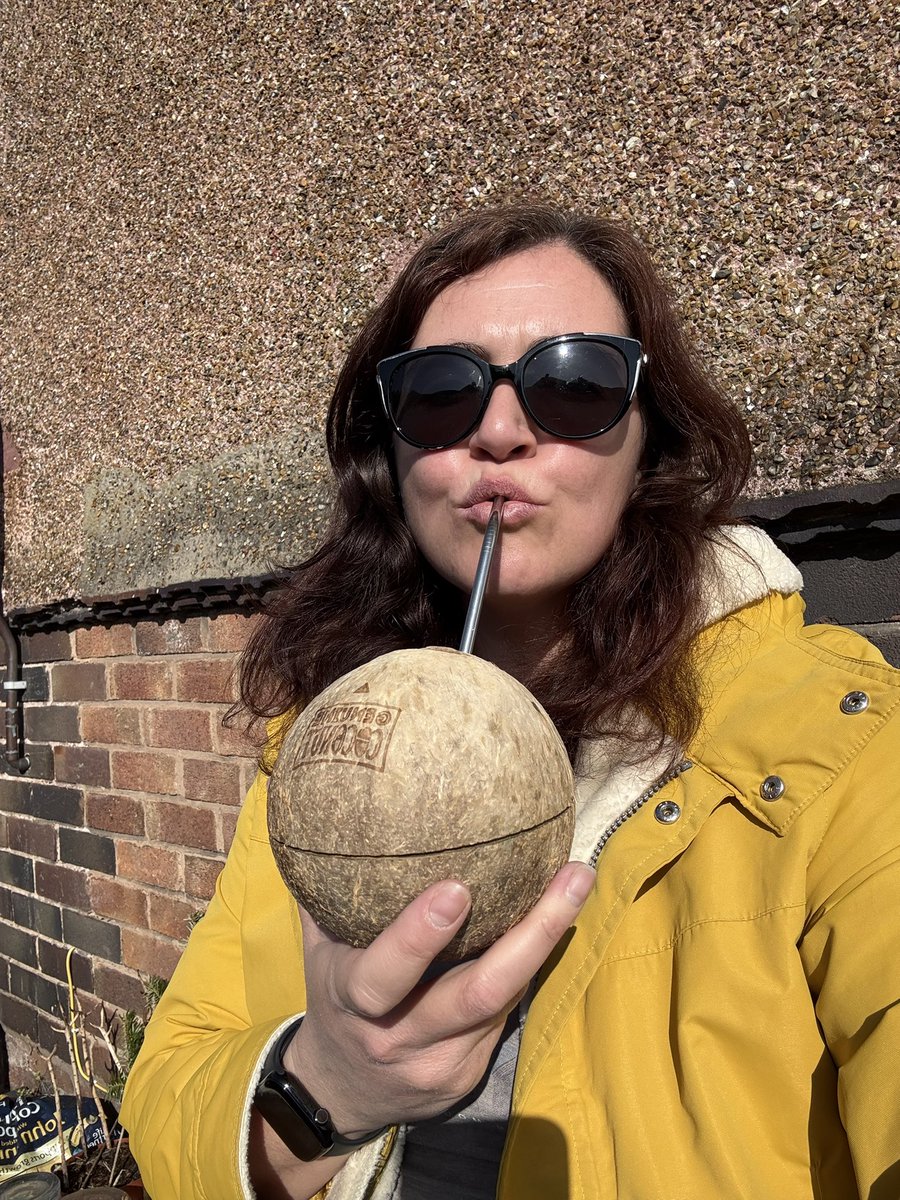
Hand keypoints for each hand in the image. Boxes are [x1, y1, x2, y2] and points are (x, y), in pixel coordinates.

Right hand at [285, 861, 594, 1135]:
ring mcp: (441, 1063)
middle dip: (532, 935)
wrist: (339, 1094)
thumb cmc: (333, 1000)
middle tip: (571, 876)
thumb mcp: (319, 952)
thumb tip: (335, 818)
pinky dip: (528, 965)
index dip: (420, 936)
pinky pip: (506, 1014)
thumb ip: (328, 894)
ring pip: (505, 1002)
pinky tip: (554, 920)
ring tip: (577, 883)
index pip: (385, 975)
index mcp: (354, 1003)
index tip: (457, 887)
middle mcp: (399, 1038)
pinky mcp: (469, 1074)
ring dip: (547, 942)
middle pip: (477, 995)